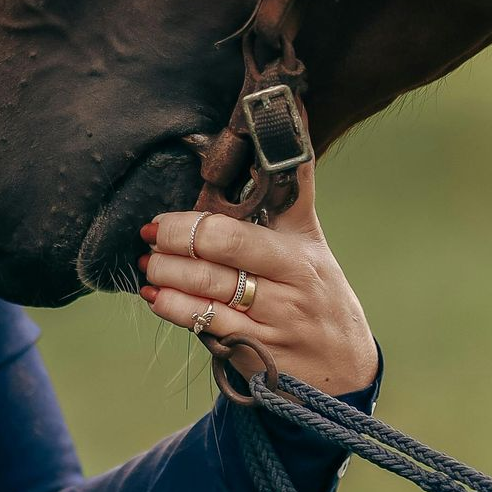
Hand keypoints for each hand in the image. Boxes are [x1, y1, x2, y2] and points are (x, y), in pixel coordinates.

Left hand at [137, 159, 379, 396]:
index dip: (190, 226)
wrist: (343, 368)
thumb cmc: (322, 292)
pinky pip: (206, 330)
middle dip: (173, 249)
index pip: (236, 236)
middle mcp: (286, 293)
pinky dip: (176, 311)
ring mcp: (269, 327)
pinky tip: (158, 299)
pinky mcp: (254, 356)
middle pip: (216, 264)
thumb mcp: (313, 242)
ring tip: (147, 266)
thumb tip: (294, 123)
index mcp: (298, 257)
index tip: (161, 219)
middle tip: (149, 238)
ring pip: (205, 297)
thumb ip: (296, 191)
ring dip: (167, 279)